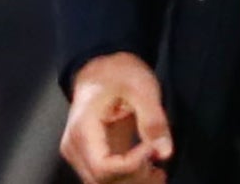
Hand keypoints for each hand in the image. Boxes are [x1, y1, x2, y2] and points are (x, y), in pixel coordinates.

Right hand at [61, 52, 173, 183]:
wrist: (102, 67)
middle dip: (135, 178)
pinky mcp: (90, 155)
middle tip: (160, 168)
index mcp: (83, 130)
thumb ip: (153, 120)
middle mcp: (75, 147)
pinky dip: (128, 177)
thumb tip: (164, 151)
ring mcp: (80, 153)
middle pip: (103, 181)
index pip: (104, 167)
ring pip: (104, 183)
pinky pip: (106, 176)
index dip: (132, 164)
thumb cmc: (118, 73)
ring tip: (158, 172)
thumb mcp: (141, 88)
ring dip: (133, 181)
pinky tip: (149, 170)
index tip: (153, 148)